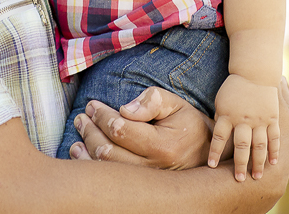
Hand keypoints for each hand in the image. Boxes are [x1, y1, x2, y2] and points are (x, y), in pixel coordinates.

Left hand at [67, 86, 212, 168]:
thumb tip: (125, 109)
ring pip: (106, 168)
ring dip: (86, 148)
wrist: (207, 153)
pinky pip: (110, 180)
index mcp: (163, 145)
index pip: (121, 130)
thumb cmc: (188, 124)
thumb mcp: (175, 104)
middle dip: (91, 130)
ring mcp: (147, 182)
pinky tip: (80, 151)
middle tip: (83, 116)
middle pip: (109, 151)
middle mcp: (154, 168)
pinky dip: (90, 165)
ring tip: (80, 130)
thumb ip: (151, 100)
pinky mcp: (141, 188)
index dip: (102, 116)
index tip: (93, 105)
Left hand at [209, 73, 278, 180]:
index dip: (214, 152)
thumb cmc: (234, 86)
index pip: (219, 137)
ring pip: (259, 145)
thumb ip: (220, 118)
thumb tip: (216, 132)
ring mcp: (259, 120)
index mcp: (227, 114)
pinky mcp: (272, 118)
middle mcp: (243, 120)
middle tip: (239, 180)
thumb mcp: (221, 100)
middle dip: (239, 164)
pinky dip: (274, 150)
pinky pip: (274, 137)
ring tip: (257, 177)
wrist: (254, 71)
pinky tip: (274, 162)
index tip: (211, 166)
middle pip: (240, 146)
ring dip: (258, 162)